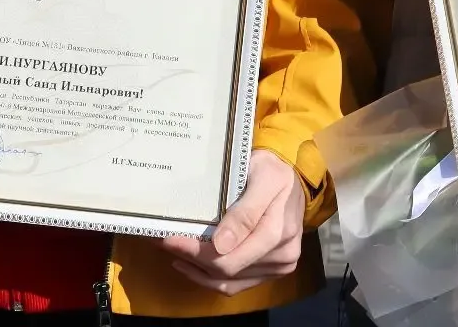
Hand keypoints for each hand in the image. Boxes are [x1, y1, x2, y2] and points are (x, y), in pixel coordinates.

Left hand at [159, 150, 305, 295]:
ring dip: (197, 270)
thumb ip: (245, 212)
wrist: (294, 179)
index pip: (228, 258)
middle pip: (225, 271)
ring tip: (174, 252)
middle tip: (163, 241)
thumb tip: (222, 245)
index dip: (195, 252)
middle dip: (191, 258)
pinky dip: (211, 277)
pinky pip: (237, 285)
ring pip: (228, 282)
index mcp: (277, 232)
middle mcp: (281, 255)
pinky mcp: (272, 270)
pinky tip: (191, 265)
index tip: (168, 238)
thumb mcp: (262, 178)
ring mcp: (278, 266)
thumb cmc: (274, 172)